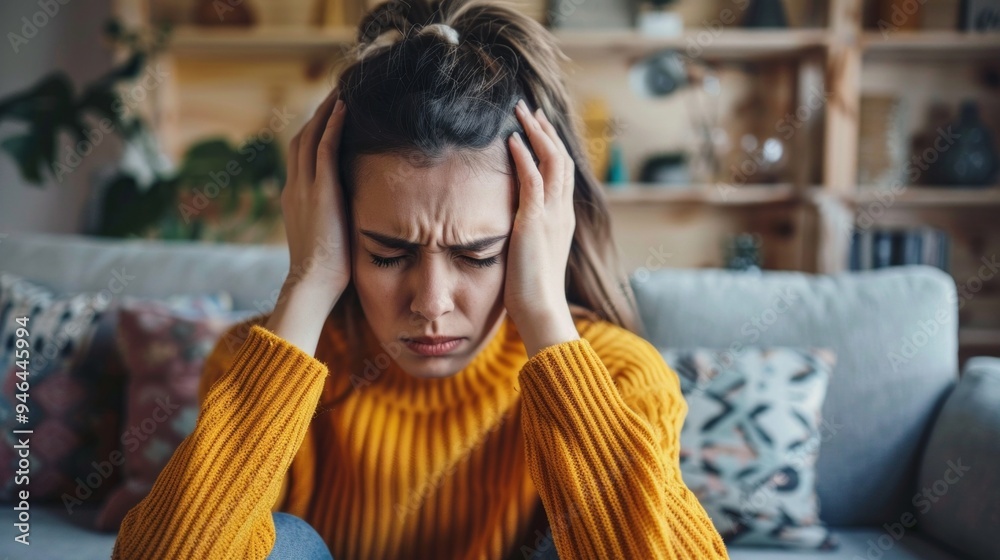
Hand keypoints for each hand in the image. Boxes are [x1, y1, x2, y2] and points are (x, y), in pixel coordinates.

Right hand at [280, 88, 351, 306]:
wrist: (313, 284)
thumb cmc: (325, 272)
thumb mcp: (327, 238)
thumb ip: (333, 219)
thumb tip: (351, 217)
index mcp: (294, 199)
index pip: (300, 156)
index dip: (313, 133)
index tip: (329, 116)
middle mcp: (295, 188)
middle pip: (301, 139)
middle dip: (318, 115)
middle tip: (336, 93)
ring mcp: (304, 189)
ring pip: (310, 137)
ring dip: (326, 112)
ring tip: (342, 91)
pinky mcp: (320, 192)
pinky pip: (324, 150)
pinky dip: (333, 126)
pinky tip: (345, 109)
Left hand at [505, 99, 579, 356]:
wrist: (541, 310)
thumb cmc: (532, 292)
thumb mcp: (530, 255)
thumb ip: (525, 236)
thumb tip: (511, 230)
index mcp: (563, 219)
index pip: (562, 173)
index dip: (551, 147)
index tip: (538, 129)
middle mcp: (563, 211)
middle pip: (561, 159)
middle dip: (546, 131)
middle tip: (531, 109)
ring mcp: (552, 214)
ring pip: (551, 160)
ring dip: (536, 133)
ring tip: (521, 112)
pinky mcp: (535, 220)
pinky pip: (532, 178)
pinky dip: (524, 155)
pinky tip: (512, 139)